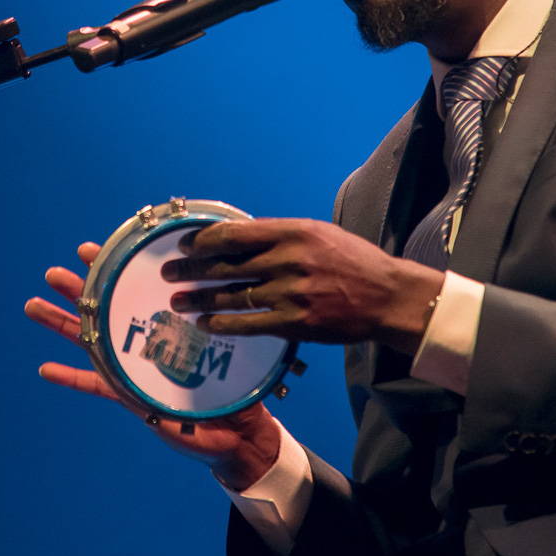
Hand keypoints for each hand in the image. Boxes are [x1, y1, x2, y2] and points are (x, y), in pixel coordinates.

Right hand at [24, 242, 280, 489]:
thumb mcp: (235, 353)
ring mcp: (135, 372)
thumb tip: (226, 302)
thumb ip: (227, 339)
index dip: (112, 275)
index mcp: (168, 331)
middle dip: (78, 294)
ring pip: (92, 343)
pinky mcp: (132, 399)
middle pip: (106, 315)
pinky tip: (45, 368)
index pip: (134, 296)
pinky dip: (71, 378)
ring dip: (63, 325)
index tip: (93, 252)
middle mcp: (147, 347)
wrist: (239, 436)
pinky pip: (97, 385)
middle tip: (52, 273)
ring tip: (36, 304)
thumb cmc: (240, 391)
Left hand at [163, 219, 444, 353]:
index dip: (203, 240)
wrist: (387, 295)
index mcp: (293, 231)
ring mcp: (291, 292)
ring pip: (232, 295)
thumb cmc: (353, 261)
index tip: (184, 245)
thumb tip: (239, 238)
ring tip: (177, 301)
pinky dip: (223, 323)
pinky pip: (249, 324)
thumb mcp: (318, 234)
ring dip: (199, 298)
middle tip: (167, 273)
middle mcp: (289, 259)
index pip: (235, 233)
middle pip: (226, 265)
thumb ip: (280, 236)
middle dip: (191, 269)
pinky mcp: (296, 322)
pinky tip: (206, 322)